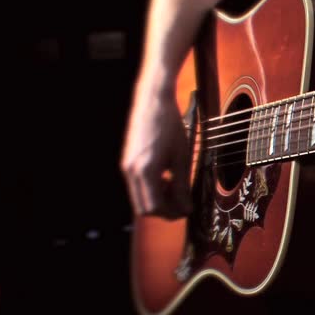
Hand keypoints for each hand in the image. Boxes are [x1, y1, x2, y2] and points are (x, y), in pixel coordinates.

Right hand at [121, 90, 192, 217]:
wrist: (153, 101)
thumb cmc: (170, 126)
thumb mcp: (181, 158)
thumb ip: (182, 186)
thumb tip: (186, 208)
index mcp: (145, 171)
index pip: (154, 208)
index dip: (172, 213)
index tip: (187, 208)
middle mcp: (131, 171)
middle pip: (144, 208)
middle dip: (164, 210)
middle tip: (182, 202)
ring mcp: (126, 167)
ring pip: (140, 199)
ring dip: (158, 200)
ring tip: (175, 187)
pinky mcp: (127, 162)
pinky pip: (137, 186)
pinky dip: (152, 189)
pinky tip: (166, 177)